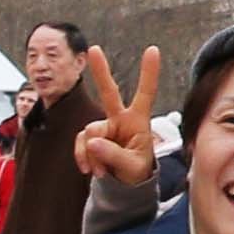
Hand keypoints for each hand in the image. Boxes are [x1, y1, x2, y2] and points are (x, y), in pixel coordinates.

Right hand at [70, 45, 165, 183]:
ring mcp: (104, 126)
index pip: (146, 93)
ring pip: (90, 133)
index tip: (153, 50)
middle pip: (109, 92)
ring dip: (93, 155)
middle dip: (100, 71)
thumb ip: (114, 155)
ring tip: (103, 170)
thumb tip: (92, 142)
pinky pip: (80, 143)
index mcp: (138, 120)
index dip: (149, 73)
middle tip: (94, 49)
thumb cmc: (137, 170)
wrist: (124, 184)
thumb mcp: (132, 167)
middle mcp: (120, 118)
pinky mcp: (90, 137)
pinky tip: (89, 170)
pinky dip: (82, 157)